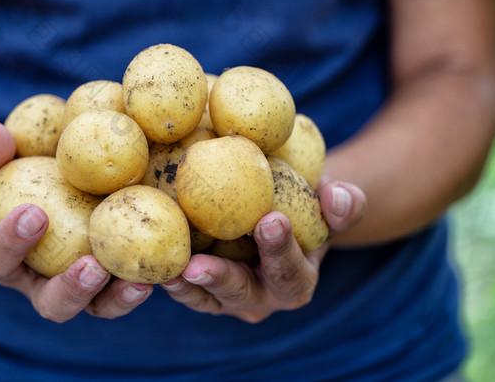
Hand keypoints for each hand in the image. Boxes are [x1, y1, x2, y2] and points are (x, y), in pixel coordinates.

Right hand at [0, 121, 152, 321]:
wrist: (44, 191)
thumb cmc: (15, 174)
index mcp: (4, 256)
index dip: (10, 243)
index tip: (34, 213)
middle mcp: (41, 282)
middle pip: (51, 303)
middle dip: (71, 289)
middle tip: (91, 267)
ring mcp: (80, 287)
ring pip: (96, 307)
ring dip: (116, 298)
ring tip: (137, 281)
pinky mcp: (113, 281)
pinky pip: (128, 289)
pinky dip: (144, 282)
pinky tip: (168, 268)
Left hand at [161, 178, 366, 322]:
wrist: (277, 215)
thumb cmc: (306, 205)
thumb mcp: (329, 203)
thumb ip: (344, 203)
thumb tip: (338, 195)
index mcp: (296, 281)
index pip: (290, 269)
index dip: (281, 248)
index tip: (271, 219)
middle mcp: (262, 298)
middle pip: (240, 293)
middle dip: (220, 279)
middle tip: (198, 265)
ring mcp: (228, 298)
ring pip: (205, 298)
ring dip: (184, 286)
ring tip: (166, 270)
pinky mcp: (201, 290)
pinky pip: (184, 288)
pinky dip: (168, 277)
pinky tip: (149, 261)